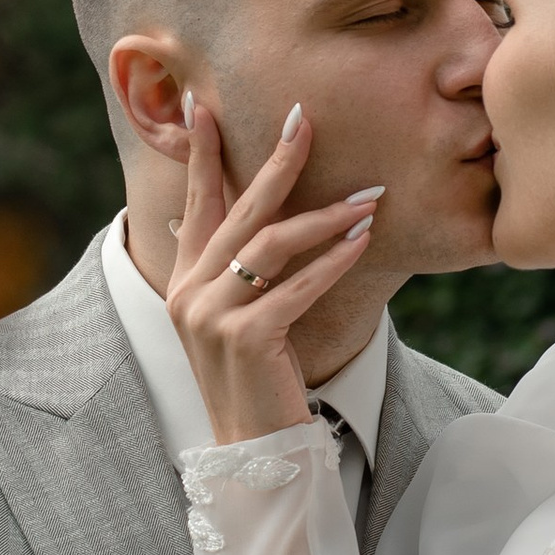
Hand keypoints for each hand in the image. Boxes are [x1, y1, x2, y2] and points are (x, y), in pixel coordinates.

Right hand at [167, 96, 383, 444]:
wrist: (256, 449)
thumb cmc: (261, 377)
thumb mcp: (245, 315)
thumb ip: (246, 270)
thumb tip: (270, 218)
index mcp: (186, 280)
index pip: (197, 204)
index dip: (201, 154)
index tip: (203, 105)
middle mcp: (190, 291)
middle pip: (239, 210)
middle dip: (275, 161)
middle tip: (303, 120)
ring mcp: (210, 315)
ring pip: (271, 245)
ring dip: (325, 216)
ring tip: (368, 199)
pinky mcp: (244, 338)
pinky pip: (295, 287)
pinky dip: (332, 261)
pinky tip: (362, 242)